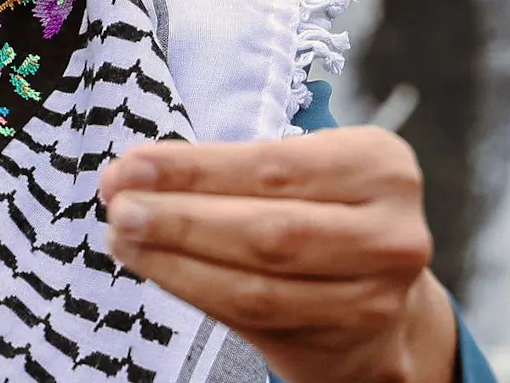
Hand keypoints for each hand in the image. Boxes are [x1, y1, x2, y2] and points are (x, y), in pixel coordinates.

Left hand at [96, 127, 458, 382]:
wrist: (381, 301)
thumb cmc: (322, 213)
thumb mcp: (303, 168)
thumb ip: (228, 168)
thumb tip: (132, 172)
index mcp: (381, 167)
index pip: (273, 166)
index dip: (195, 169)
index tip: (132, 166)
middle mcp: (390, 234)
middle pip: (267, 230)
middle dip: (180, 218)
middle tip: (120, 207)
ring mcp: (375, 298)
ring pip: (256, 284)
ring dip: (175, 260)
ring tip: (123, 238)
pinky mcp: (344, 343)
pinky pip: (252, 319)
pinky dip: (193, 290)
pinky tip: (154, 268)